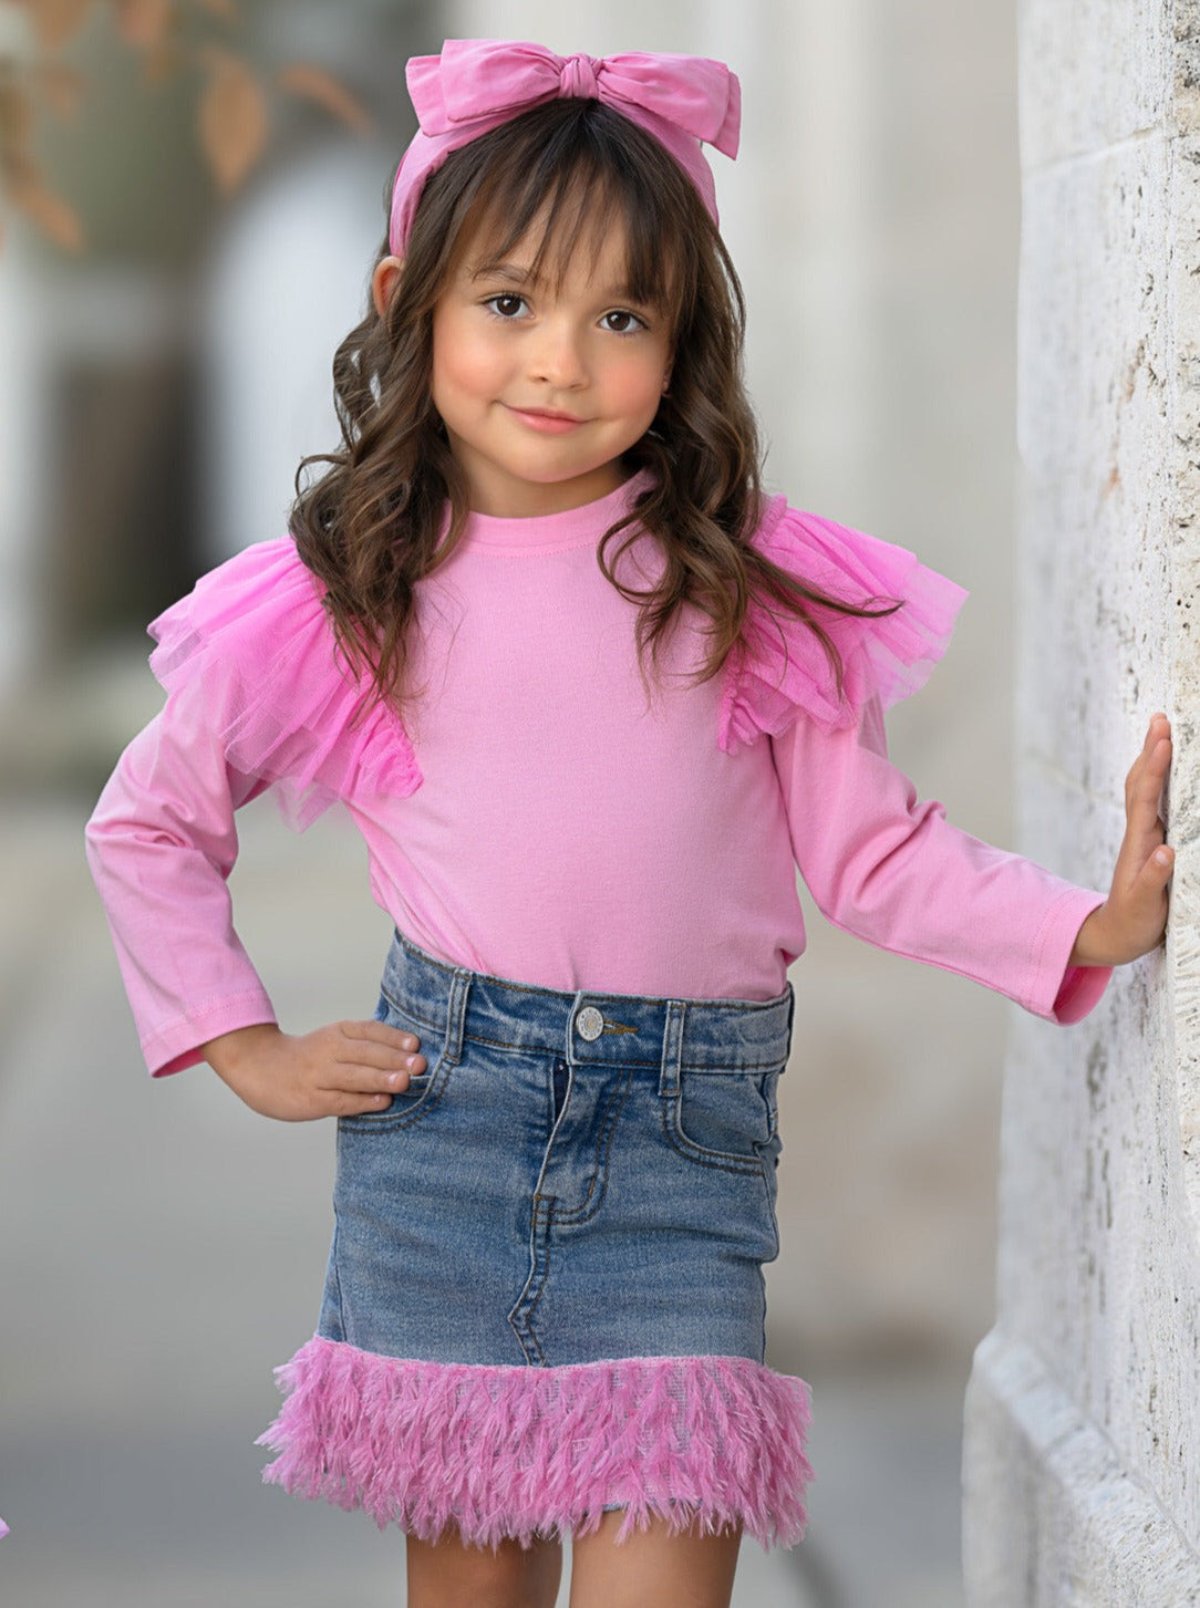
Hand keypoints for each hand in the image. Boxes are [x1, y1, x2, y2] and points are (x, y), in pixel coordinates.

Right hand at [201, 1019, 425, 1121]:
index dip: (393, 1037)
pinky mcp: (312, 1099)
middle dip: (394, 1058)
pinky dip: (363, 1101)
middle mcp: (329, 1050)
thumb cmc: (310, 1056)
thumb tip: (411, 1056)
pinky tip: (383, 1101)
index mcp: (338, 1032)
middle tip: (420, 1065)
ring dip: (381, 1078)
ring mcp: (319, 1075)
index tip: (415, 1044)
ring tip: (405, 1081)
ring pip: (354, 1076)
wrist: (260, 1068)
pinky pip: (341, 1100)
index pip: (369, 1031)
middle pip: (365, 1053)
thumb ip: (368, 1046)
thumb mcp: (335, 1040)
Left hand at [1069, 711, 1173, 966]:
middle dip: (1151, 750)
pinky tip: (1167, 765)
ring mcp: (1145, 836)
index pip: (1147, 798)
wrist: (1115, 934)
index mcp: (1139, 844)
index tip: (1162, 740)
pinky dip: (1160, 778)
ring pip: (1146, 789)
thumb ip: (1155, 879)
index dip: (1154, 769)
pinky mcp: (1152, 842)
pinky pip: (1156, 801)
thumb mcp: (1144, 906)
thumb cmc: (1132, 922)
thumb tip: (1165, 852)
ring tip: (1161, 729)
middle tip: (1160, 718)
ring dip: (1152, 758)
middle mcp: (1140, 834)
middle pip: (1142, 783)